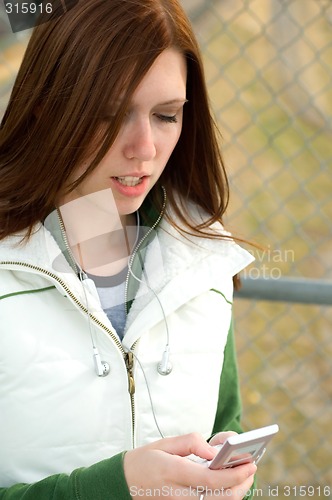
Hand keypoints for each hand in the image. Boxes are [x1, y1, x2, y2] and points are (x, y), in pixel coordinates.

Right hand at [123, 433, 255, 498]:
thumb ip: (191, 442)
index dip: (235, 474)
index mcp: (172, 473)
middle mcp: (178, 495)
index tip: (250, 464)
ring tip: (242, 476)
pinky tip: (227, 485)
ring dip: (235, 492)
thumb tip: (214, 452)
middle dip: (242, 485)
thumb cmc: (146, 460)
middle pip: (221, 499)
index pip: (211, 480)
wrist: (124, 484)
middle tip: (251, 469)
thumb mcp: (165, 443)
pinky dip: (223, 497)